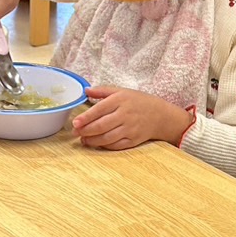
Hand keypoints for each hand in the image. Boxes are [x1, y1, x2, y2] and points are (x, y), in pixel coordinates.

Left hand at [72, 86, 189, 148]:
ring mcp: (129, 129)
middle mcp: (125, 115)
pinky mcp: (133, 140)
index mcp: (121, 100)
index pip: (99, 109)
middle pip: (101, 126)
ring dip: (92, 140)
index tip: (75, 122)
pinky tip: (97, 143)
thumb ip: (102, 91)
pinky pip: (116, 145)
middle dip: (85, 131)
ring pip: (106, 138)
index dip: (86, 118)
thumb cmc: (139, 102)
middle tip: (75, 132)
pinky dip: (104, 146)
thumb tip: (85, 91)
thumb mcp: (122, 91)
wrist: (160, 116)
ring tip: (84, 139)